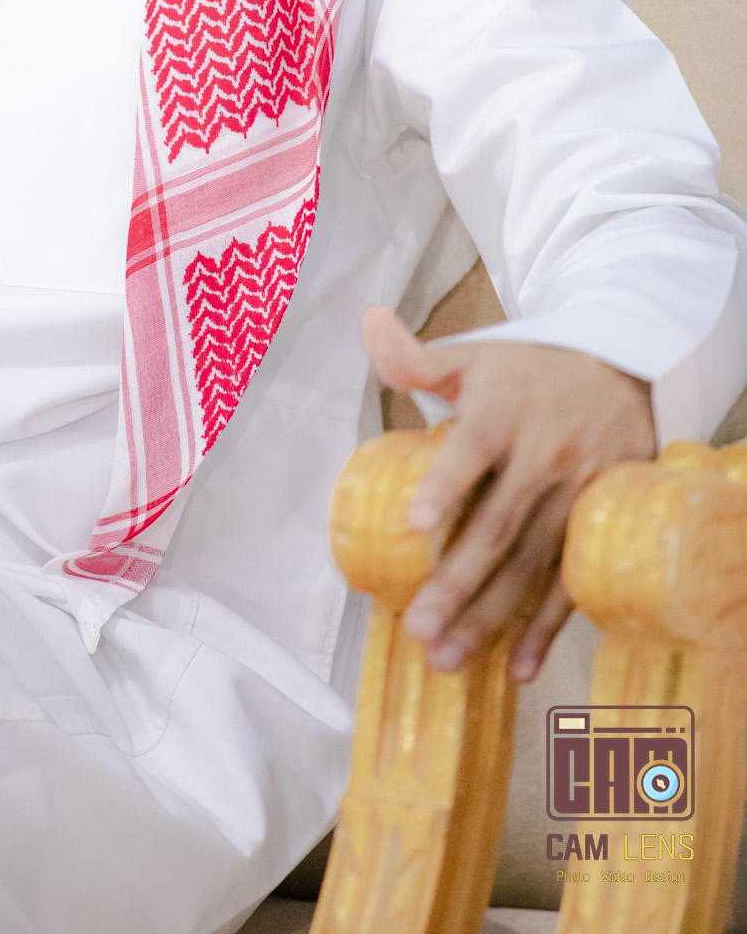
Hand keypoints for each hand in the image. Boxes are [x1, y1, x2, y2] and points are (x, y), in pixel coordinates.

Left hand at [361, 307, 655, 681]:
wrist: (622, 369)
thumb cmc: (529, 370)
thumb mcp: (473, 354)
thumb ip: (416, 357)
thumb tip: (367, 324)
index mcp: (503, 412)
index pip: (472, 451)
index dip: (445, 485)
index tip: (416, 525)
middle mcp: (544, 457)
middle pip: (499, 527)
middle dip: (458, 583)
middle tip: (419, 628)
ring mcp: (577, 496)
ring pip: (532, 566)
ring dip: (491, 617)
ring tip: (449, 657)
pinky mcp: (599, 525)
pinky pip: (572, 583)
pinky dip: (547, 628)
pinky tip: (518, 665)